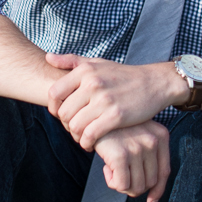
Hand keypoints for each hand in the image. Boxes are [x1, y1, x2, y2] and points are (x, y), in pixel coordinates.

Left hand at [46, 52, 176, 144]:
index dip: (54, 108)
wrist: (154, 83)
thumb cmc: (123, 75)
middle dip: (66, 125)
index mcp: (85, 71)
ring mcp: (104, 100)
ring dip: (76, 136)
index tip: (62, 114)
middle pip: (64, 113)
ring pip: (75, 126)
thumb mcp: (98, 63)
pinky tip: (90, 143)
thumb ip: (71, 60)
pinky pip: (90, 135)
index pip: (54, 93)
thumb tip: (48, 57)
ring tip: (82, 136)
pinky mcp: (116, 116)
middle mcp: (92, 83)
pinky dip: (86, 143)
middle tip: (74, 128)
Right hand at [93, 122, 172, 201]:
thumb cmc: (114, 129)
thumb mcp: (137, 137)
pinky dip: (112, 182)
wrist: (92, 114)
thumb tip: (152, 200)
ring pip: (136, 187)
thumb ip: (147, 160)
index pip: (164, 172)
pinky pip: (121, 185)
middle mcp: (153, 141)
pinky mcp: (121, 154)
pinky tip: (106, 168)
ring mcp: (137, 147)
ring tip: (112, 169)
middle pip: (149, 183)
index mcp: (160, 135)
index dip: (157, 191)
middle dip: (133, 185)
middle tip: (119, 174)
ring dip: (122, 185)